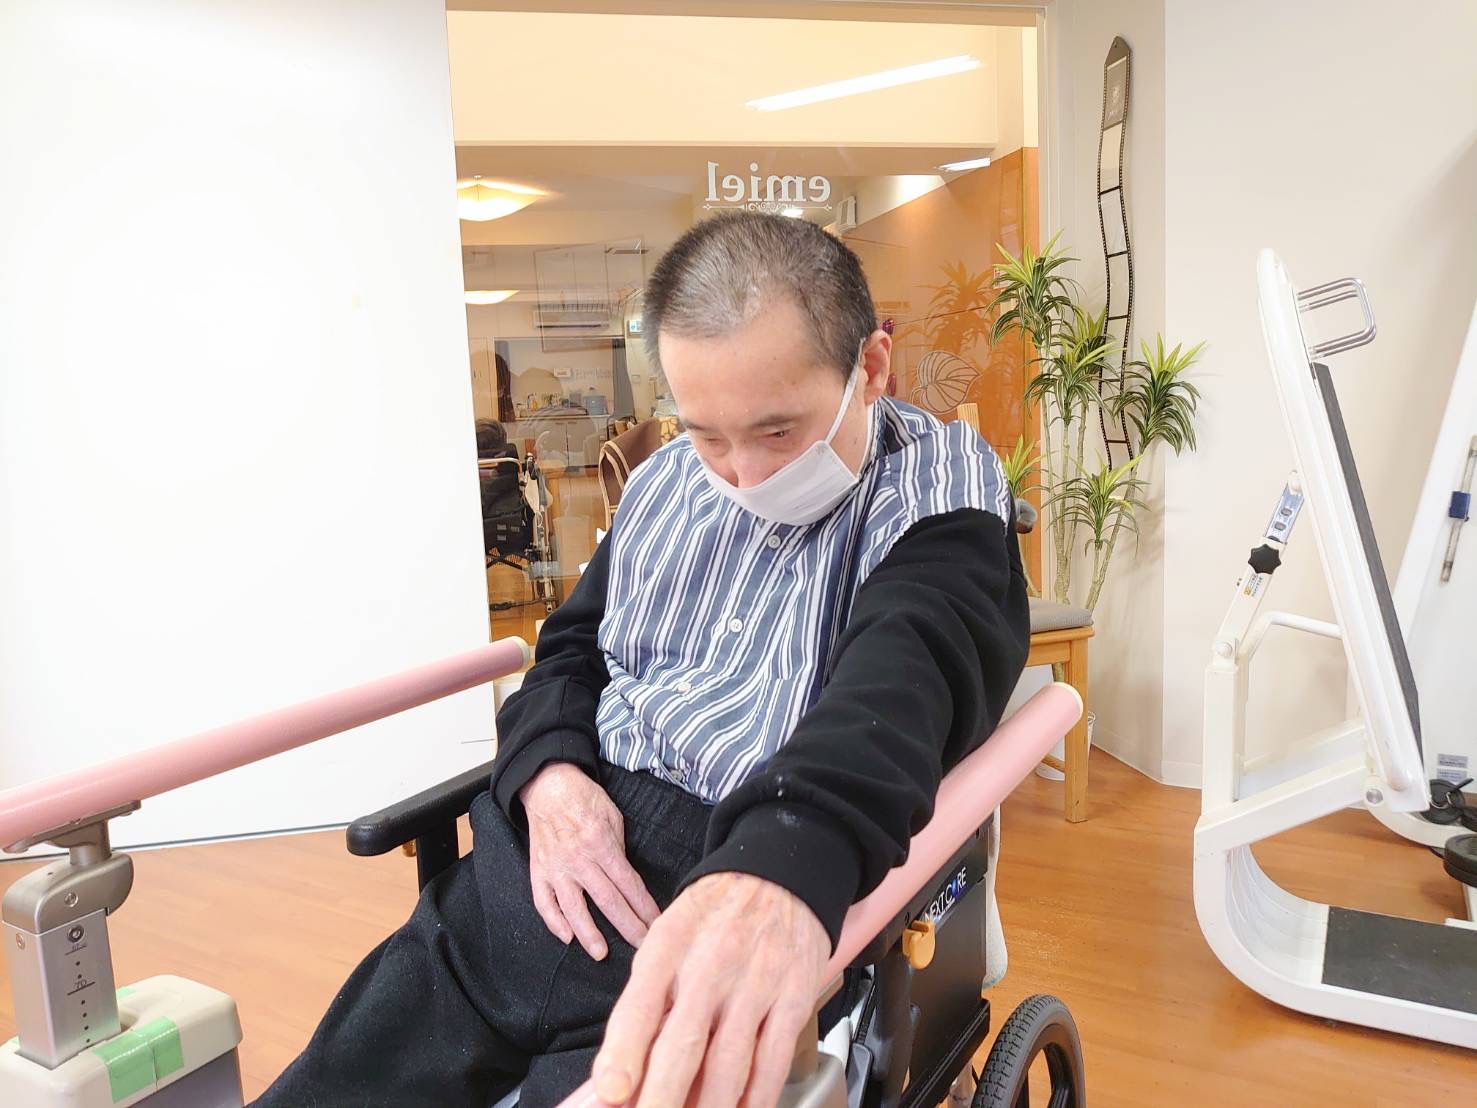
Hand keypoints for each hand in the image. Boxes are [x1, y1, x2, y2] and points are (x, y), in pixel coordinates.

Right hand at [519, 763, 660, 959]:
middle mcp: (577, 859)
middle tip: (642, 946)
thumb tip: (626, 878)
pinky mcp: (538, 870)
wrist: (548, 785)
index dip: (644, 906)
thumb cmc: (584, 798)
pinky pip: (544, 901)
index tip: (656, 923)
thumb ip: (619, 848)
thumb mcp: (612, 816)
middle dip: (627, 926)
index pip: (627, 884)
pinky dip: (554, 921)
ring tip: (601, 953)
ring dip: (588, 932)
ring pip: (573, 906)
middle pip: (607, 900)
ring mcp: (556, 867)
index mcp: (600, 844)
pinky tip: (566, 936)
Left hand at [592, 872, 829, 1107]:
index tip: (612, 1091)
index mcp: (669, 946)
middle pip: (683, 1045)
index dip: (623, 1053)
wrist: (780, 874)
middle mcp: (711, 964)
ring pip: (730, 1063)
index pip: (640, 1006)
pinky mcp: (794, 997)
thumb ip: (645, 1000)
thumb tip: (622, 1070)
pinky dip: (756, 1098)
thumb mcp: (668, 938)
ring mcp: (756, 982)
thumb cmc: (714, 915)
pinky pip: (773, 1060)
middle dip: (661, 1098)